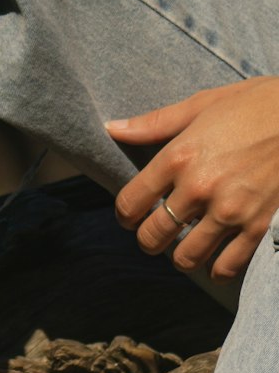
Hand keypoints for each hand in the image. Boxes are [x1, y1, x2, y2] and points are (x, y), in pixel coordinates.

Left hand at [109, 78, 278, 279]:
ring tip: (188, 246)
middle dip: (149, 240)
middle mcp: (199, 187)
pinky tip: (217, 258)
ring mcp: (230, 210)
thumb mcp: (204, 104)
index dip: (125, 215)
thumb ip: (155, 123)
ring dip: (182, 256)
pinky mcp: (259, 226)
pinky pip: (226, 267)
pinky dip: (217, 269)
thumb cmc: (257, 104)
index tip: (132, 216)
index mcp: (179, 156)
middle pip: (153, 237)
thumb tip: (112, 128)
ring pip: (185, 258)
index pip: (130, 203)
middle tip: (158, 235)